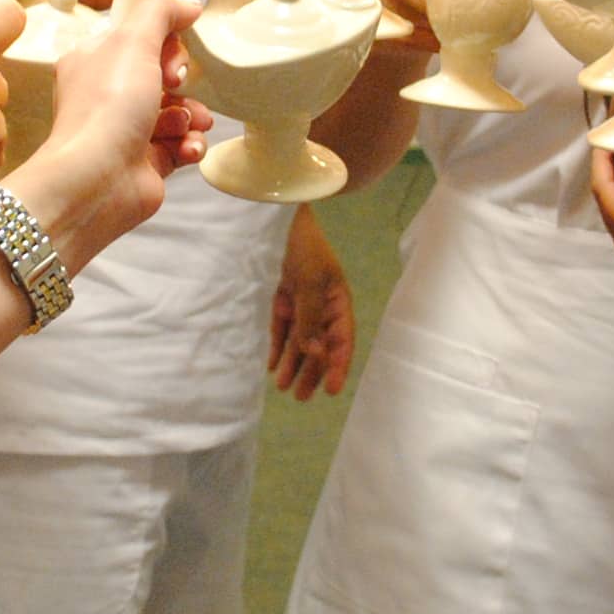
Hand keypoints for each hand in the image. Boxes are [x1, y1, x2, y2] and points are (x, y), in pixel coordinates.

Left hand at [1, 0, 206, 270]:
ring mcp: (127, 130)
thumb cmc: (107, 107)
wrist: (97, 180)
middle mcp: (107, 94)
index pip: (136, 36)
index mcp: (94, 60)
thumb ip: (160, 12)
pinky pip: (181, 143)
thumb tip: (187, 4)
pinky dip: (190, 144)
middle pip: (161, 71)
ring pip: (177, 110)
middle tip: (175, 83)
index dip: (162, 37)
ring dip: (191, 114)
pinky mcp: (147, 162)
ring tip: (187, 123)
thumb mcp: (133, 41)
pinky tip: (188, 148)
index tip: (174, 40)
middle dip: (180, 76)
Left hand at [268, 207, 355, 399]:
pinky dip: (277, 347)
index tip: (331, 391)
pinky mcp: (279, 299)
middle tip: (301, 397)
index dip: (338, 366)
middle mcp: (321, 305)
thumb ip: (311, 319)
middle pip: (320, 346)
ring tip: (283, 388)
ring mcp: (300, 302)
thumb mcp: (311, 282)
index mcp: (338, 300)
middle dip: (312, 372)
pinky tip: (272, 366)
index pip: (341, 340)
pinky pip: (281, 330)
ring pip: (299, 341)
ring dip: (293, 364)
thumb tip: (313, 353)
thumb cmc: (302, 245)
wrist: (276, 216)